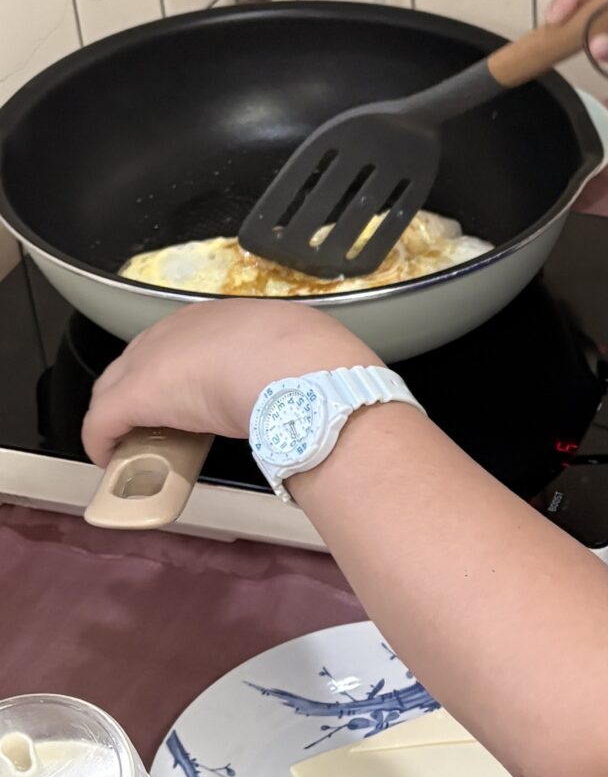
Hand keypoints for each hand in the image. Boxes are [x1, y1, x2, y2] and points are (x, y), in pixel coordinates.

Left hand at [82, 301, 376, 467]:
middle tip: (157, 428)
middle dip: (144, 392)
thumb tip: (335, 401)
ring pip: (120, 387)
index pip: (192, 340)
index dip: (186, 372)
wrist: (303, 373)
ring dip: (124, 417)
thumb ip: (310, 374)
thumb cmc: (321, 369)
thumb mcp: (316, 360)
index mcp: (233, 317)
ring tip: (135, 445)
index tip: (196, 399)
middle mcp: (187, 327)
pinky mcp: (135, 395)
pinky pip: (105, 420)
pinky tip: (109, 459)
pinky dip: (103, 440)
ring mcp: (157, 358)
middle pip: (145, 358)